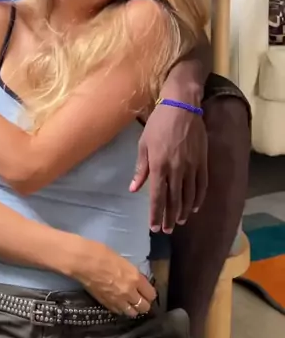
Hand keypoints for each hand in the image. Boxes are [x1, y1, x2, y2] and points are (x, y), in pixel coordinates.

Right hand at [74, 239, 156, 316]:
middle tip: (139, 299)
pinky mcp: (106, 304)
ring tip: (129, 304)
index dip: (149, 294)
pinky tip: (118, 303)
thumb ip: (131, 273)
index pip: (151, 294)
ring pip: (132, 313)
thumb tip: (135, 280)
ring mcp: (118, 300)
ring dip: (132, 309)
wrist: (83, 261)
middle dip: (143, 304)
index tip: (146, 292)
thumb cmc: (102, 253)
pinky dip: (120, 309)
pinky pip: (118, 312)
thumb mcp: (123, 261)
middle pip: (144, 307)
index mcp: (135, 278)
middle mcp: (129, 292)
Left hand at [131, 105, 207, 233]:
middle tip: (167, 230)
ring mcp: (191, 167)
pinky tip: (195, 207)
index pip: (157, 197)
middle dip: (170, 217)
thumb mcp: (144, 144)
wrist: (182, 107)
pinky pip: (201, 185)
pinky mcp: (202, 162)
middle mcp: (176, 170)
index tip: (154, 227)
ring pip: (189, 196)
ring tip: (180, 221)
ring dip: (184, 211)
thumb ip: (141, 169)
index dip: (156, 214)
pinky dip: (198, 198)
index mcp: (159, 166)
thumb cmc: (158, 123)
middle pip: (174, 200)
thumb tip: (134, 188)